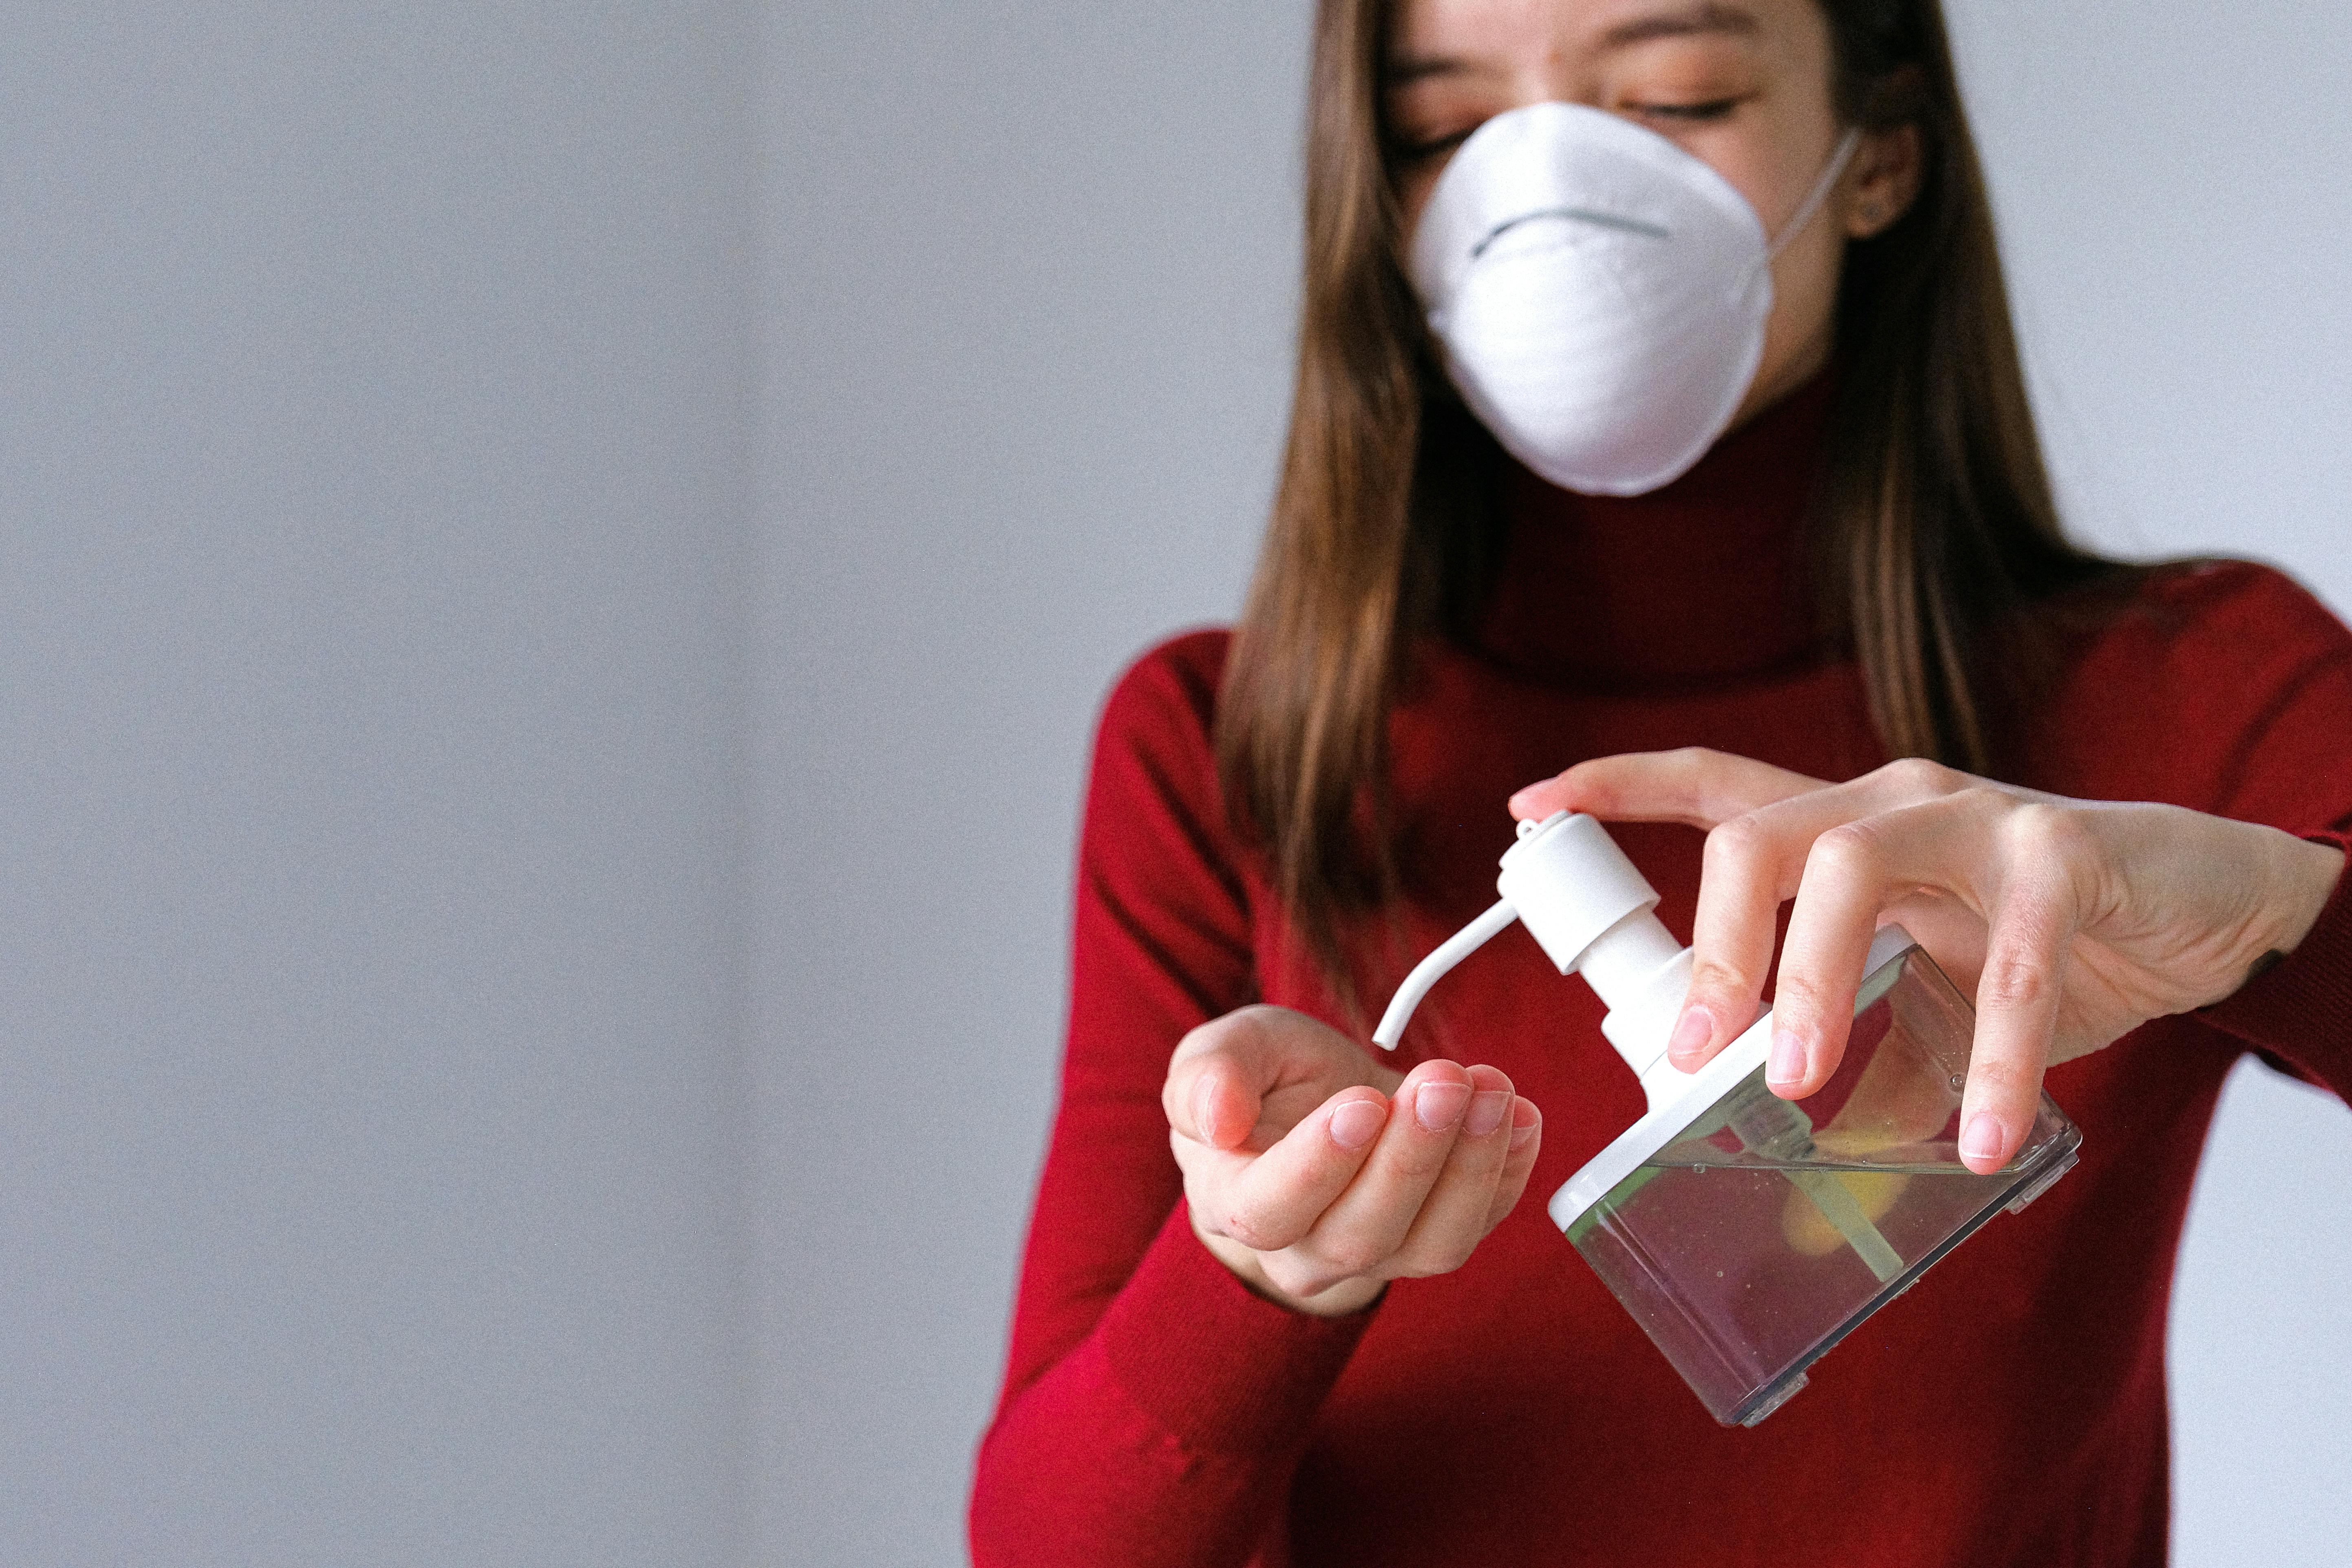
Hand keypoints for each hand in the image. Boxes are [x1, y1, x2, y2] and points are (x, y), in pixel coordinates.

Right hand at [1162, 1005, 1542, 1316]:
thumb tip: (1215, 1117)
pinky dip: (1509, 1169)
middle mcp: (1304, 1249)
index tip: (1362, 1103)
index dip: (1318, 1166)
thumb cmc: (1265, 1079)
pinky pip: (1481, 1224)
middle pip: (1361, 1233)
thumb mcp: (1226, 1048)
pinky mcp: (1436, 1237)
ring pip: (1433, 1243)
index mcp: (1233, 1201)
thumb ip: (1209, 1074)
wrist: (1318, 1100)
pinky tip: (1518, 1112)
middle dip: (1413, 1156)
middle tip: (1443, 1081)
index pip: (1269, 1211)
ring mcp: (1379, 1253)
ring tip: (1492, 1089)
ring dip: (1472, 1165)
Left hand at [1511, 750, 2345, 1173]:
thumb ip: (1853, 1056)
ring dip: (1813, 983)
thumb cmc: (2038, 944)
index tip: (1528, 806)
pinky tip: (1978, 1139)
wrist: (2196, 909)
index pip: (1712, 785)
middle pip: (1760, 835)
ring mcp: (1977, 817)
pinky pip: (2011, 964)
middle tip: (1693, 1048)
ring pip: (1858, 869)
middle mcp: (1892, 801)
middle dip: (1712, 941)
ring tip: (1799, 1085)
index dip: (1617, 788)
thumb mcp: (1920, 997)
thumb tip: (1784, 1171)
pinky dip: (1991, 1062)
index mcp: (1841, 825)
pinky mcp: (2064, 856)